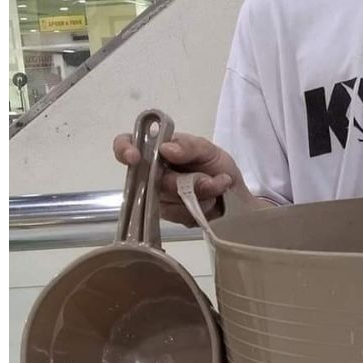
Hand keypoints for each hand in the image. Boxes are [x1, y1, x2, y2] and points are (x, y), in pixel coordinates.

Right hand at [112, 131, 263, 226]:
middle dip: (184, 182)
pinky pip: (182, 215)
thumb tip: (165, 149)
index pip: (127, 144)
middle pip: (152, 180)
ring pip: (170, 200)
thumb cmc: (218, 167)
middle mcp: (153, 175)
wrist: (237, 196)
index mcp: (157, 150)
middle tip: (210, 179)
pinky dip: (202, 208)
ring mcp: (161, 198)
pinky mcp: (174, 217)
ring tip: (217, 188)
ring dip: (199, 195)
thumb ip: (188, 146)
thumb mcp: (208, 149)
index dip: (124, 150)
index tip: (134, 158)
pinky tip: (213, 203)